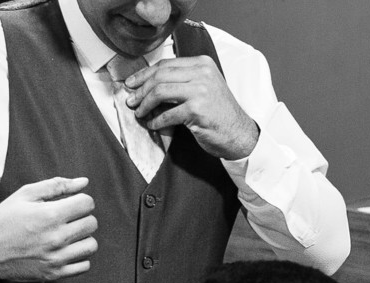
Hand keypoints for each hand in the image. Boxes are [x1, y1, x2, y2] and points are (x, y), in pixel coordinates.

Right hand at [0, 177, 97, 280]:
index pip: (87, 204)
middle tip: (66, 219)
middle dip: (82, 217)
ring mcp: (56, 258)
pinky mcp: (54, 274)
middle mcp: (56, 238)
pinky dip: (79, 257)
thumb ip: (57, 186)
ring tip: (67, 235)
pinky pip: (84, 265)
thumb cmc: (4, 219)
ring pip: (91, 245)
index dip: (80, 200)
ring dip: (83, 238)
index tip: (70, 204)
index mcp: (50, 215)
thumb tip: (84, 182)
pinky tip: (66, 250)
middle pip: (92, 224)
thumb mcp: (26, 195)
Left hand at [123, 56, 258, 159]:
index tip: (131, 83)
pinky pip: (167, 114)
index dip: (144, 74)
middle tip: (131, 101)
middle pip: (160, 76)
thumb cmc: (217, 112)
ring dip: (145, 105)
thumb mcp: (202, 88)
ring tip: (139, 113)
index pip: (165, 64)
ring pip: (160, 92)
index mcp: (202, 63)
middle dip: (140, 90)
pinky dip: (156, 121)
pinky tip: (152, 125)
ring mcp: (201, 90)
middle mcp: (202, 73)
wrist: (238, 132)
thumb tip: (147, 84)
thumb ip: (181, 81)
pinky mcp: (197, 110)